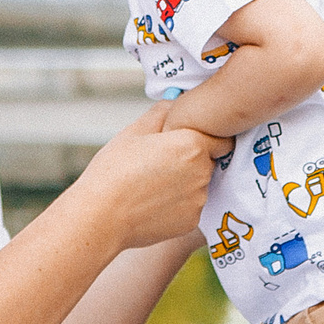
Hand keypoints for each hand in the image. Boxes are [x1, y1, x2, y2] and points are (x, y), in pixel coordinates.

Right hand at [73, 104, 220, 248]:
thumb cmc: (113, 171)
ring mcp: (198, 200)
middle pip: (208, 162)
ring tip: (152, 185)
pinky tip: (152, 203)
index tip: (186, 142)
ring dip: (184, 184)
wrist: (101, 216)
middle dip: (191, 161)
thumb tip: (175, 101)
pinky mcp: (191, 222)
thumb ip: (161, 113)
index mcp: (193, 145)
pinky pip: (189, 207)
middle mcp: (202, 173)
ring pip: (198, 186)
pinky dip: (176, 205)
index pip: (221, 139)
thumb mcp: (134, 132)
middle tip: (160, 164)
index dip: (204, 139)